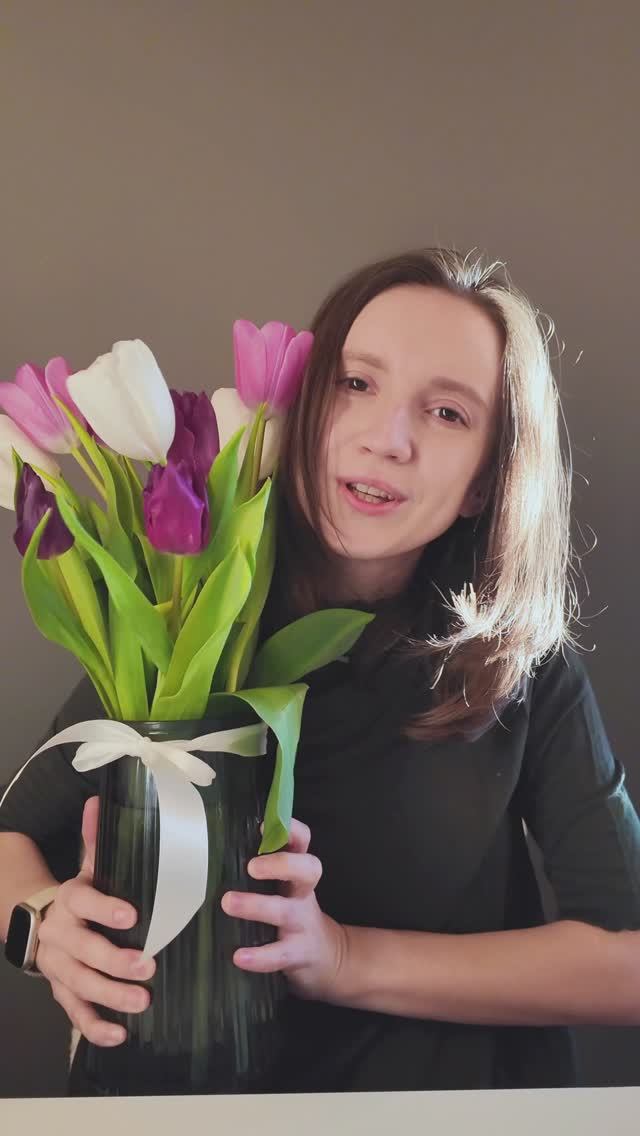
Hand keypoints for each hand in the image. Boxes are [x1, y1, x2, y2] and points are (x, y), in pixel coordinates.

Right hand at [36, 796, 155, 1046]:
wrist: (39, 921)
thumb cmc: (81, 894)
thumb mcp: (88, 866)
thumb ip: (97, 838)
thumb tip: (100, 799)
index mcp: (70, 899)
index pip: (85, 902)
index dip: (106, 909)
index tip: (133, 916)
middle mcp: (60, 934)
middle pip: (83, 950)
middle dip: (114, 960)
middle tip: (148, 966)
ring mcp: (59, 966)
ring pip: (80, 984)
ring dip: (110, 996)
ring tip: (142, 1002)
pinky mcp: (61, 991)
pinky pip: (74, 1013)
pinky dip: (94, 1026)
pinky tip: (118, 1034)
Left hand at [221, 818, 345, 1002]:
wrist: (326, 957)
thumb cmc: (294, 914)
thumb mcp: (286, 887)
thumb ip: (265, 868)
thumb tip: (220, 847)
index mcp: (297, 873)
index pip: (303, 842)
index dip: (291, 830)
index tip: (264, 826)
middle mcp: (303, 893)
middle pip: (307, 870)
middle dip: (281, 864)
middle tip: (251, 867)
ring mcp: (302, 923)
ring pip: (284, 911)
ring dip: (256, 906)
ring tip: (228, 902)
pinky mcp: (297, 953)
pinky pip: (279, 954)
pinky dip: (260, 956)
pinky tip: (240, 956)